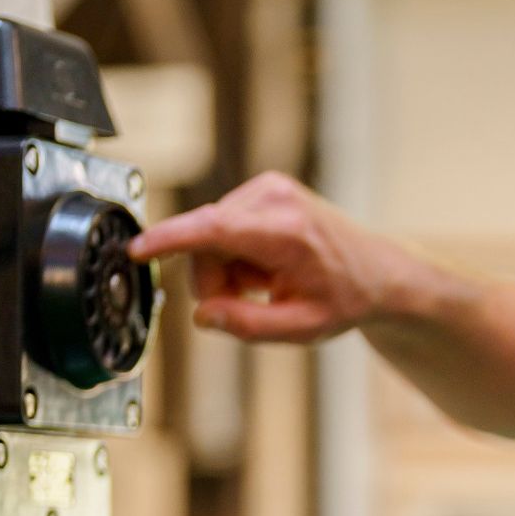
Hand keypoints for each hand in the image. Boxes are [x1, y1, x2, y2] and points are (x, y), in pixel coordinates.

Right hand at [128, 170, 401, 342]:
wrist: (377, 270)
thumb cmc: (345, 297)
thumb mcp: (302, 327)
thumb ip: (249, 325)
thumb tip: (203, 315)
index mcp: (288, 232)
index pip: (214, 229)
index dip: (170, 239)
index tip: (137, 249)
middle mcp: (275, 199)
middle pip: (206, 241)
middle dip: (214, 279)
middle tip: (249, 301)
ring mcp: (269, 187)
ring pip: (210, 235)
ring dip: (226, 268)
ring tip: (266, 282)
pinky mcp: (263, 188)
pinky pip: (222, 225)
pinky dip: (235, 253)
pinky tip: (266, 266)